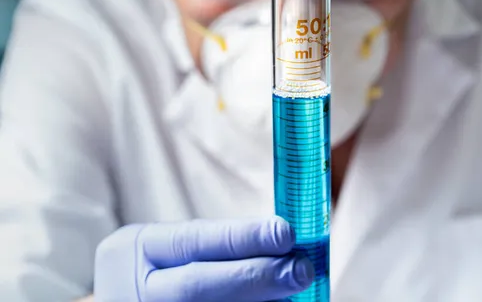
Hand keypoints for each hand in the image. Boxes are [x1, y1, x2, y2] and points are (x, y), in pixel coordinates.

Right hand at [93, 217, 313, 301]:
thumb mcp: (166, 248)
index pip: (193, 240)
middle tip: (301, 269)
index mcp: (134, 249)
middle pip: (198, 286)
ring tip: (295, 294)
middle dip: (255, 276)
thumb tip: (282, 243)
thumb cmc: (155, 271)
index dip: (242, 237)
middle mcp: (137, 290)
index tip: (286, 232)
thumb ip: (213, 246)